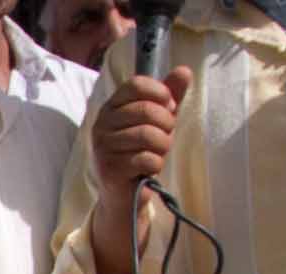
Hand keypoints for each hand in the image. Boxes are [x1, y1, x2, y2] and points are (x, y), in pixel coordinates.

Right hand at [92, 69, 193, 205]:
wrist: (126, 191)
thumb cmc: (141, 150)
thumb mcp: (158, 119)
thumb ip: (170, 95)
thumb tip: (183, 71)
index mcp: (111, 107)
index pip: (136, 84)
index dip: (160, 93)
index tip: (168, 106)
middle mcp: (102, 124)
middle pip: (147, 109)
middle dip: (166, 124)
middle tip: (164, 135)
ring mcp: (103, 147)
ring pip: (148, 135)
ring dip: (162, 146)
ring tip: (156, 153)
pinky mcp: (109, 169)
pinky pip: (146, 159)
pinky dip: (155, 164)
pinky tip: (148, 168)